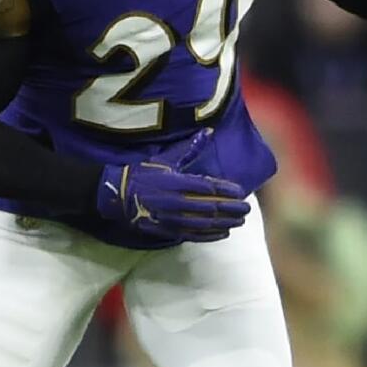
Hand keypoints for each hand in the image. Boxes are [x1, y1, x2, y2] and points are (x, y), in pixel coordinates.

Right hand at [97, 128, 250, 243]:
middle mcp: (177, 201)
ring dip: (226, 222)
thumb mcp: (166, 158)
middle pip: (212, 207)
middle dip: (232, 208)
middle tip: (246, 208)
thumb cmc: (144, 174)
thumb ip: (189, 147)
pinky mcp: (169, 230)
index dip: (227, 190)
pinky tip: (224, 233)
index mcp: (177, 182)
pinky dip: (211, 235)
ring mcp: (173, 218)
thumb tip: (208, 131)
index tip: (241, 192)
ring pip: (206, 223)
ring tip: (240, 221)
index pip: (209, 187)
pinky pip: (195, 235)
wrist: (120, 195)